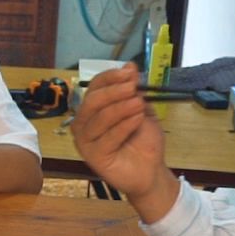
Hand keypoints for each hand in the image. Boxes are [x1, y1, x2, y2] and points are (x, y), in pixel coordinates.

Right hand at [69, 66, 178, 219]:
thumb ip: (133, 90)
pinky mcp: (92, 156)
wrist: (150, 170)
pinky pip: (106, 137)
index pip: (94, 87)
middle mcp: (83, 124)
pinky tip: (138, 119)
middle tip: (133, 87)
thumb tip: (128, 65)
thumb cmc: (142, 141)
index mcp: (92, 110)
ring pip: (99, 118)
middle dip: (114, 91)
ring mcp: (85, 141)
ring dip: (121, 107)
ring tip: (139, 104)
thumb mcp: (142, 110)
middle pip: (92, 101)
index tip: (130, 73)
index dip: (111, 77)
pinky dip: (124, 125)